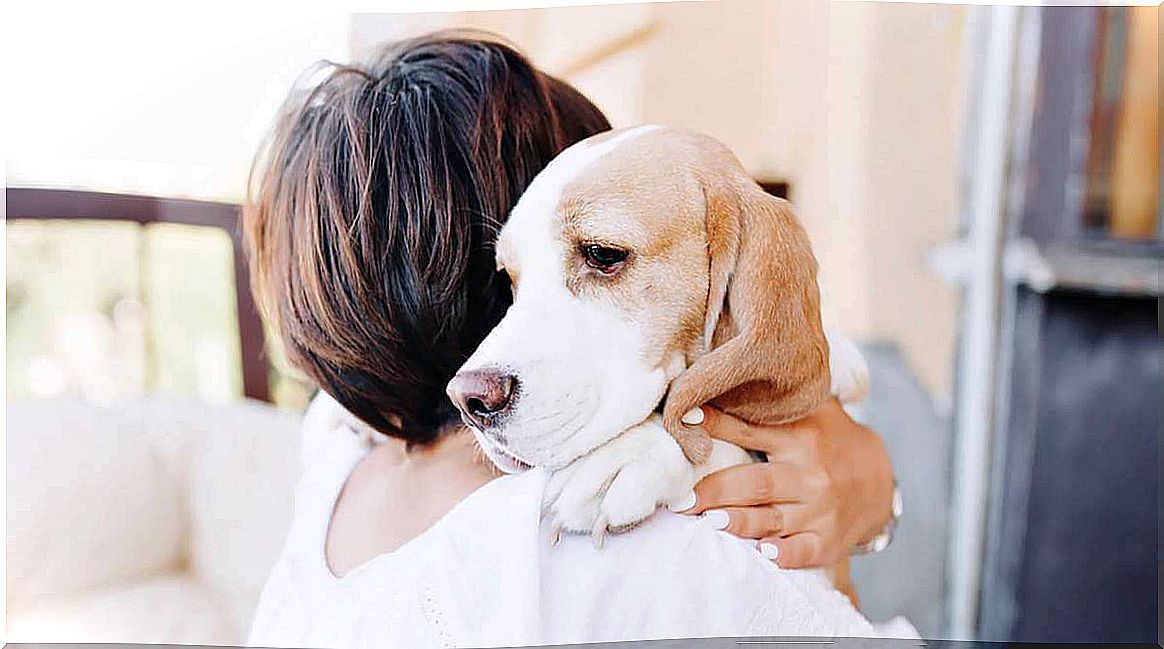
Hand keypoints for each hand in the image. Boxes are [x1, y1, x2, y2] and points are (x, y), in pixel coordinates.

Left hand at [679, 399, 893, 568]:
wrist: (881, 483)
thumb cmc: (830, 441)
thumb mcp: (812, 411)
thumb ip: (774, 396)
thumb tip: (726, 364)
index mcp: (799, 437)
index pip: (750, 428)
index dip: (716, 423)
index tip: (686, 417)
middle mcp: (809, 473)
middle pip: (757, 482)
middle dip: (716, 491)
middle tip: (682, 499)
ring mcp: (819, 510)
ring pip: (773, 518)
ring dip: (740, 521)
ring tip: (710, 521)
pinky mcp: (828, 541)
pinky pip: (804, 551)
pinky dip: (785, 554)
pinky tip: (764, 553)